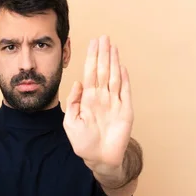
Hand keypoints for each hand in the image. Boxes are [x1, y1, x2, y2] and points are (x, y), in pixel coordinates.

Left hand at [63, 35, 133, 172]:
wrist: (100, 159)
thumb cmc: (84, 142)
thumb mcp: (70, 122)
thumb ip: (72, 102)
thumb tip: (77, 83)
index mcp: (88, 99)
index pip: (90, 73)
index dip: (91, 58)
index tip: (92, 43)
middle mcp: (102, 98)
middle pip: (103, 71)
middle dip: (103, 54)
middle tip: (103, 37)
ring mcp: (114, 103)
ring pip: (114, 77)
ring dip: (113, 61)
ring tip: (112, 46)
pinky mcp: (125, 111)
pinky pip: (125, 92)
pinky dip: (124, 79)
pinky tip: (122, 66)